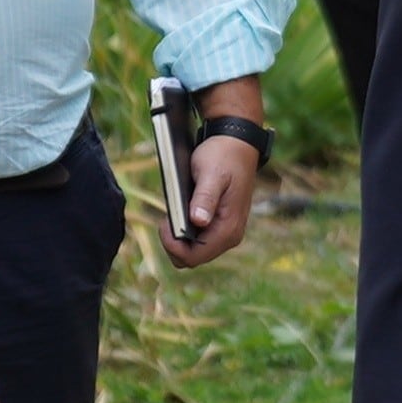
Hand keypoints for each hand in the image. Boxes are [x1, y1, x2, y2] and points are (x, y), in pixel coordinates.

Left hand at [169, 119, 260, 267]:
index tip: (164, 224)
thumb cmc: (223, 156)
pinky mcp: (220, 225)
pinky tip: (181, 212)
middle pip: (192, 258)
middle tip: (166, 219)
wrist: (237, 143)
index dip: (174, 246)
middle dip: (174, 244)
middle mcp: (230, 236)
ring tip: (173, 214)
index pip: (195, 257)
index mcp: (229, 228)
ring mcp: (226, 232)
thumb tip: (198, 221)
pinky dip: (184, 231)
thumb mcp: (211, 174)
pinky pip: (197, 240)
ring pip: (194, 251)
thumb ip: (205, 199)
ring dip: (178, 238)